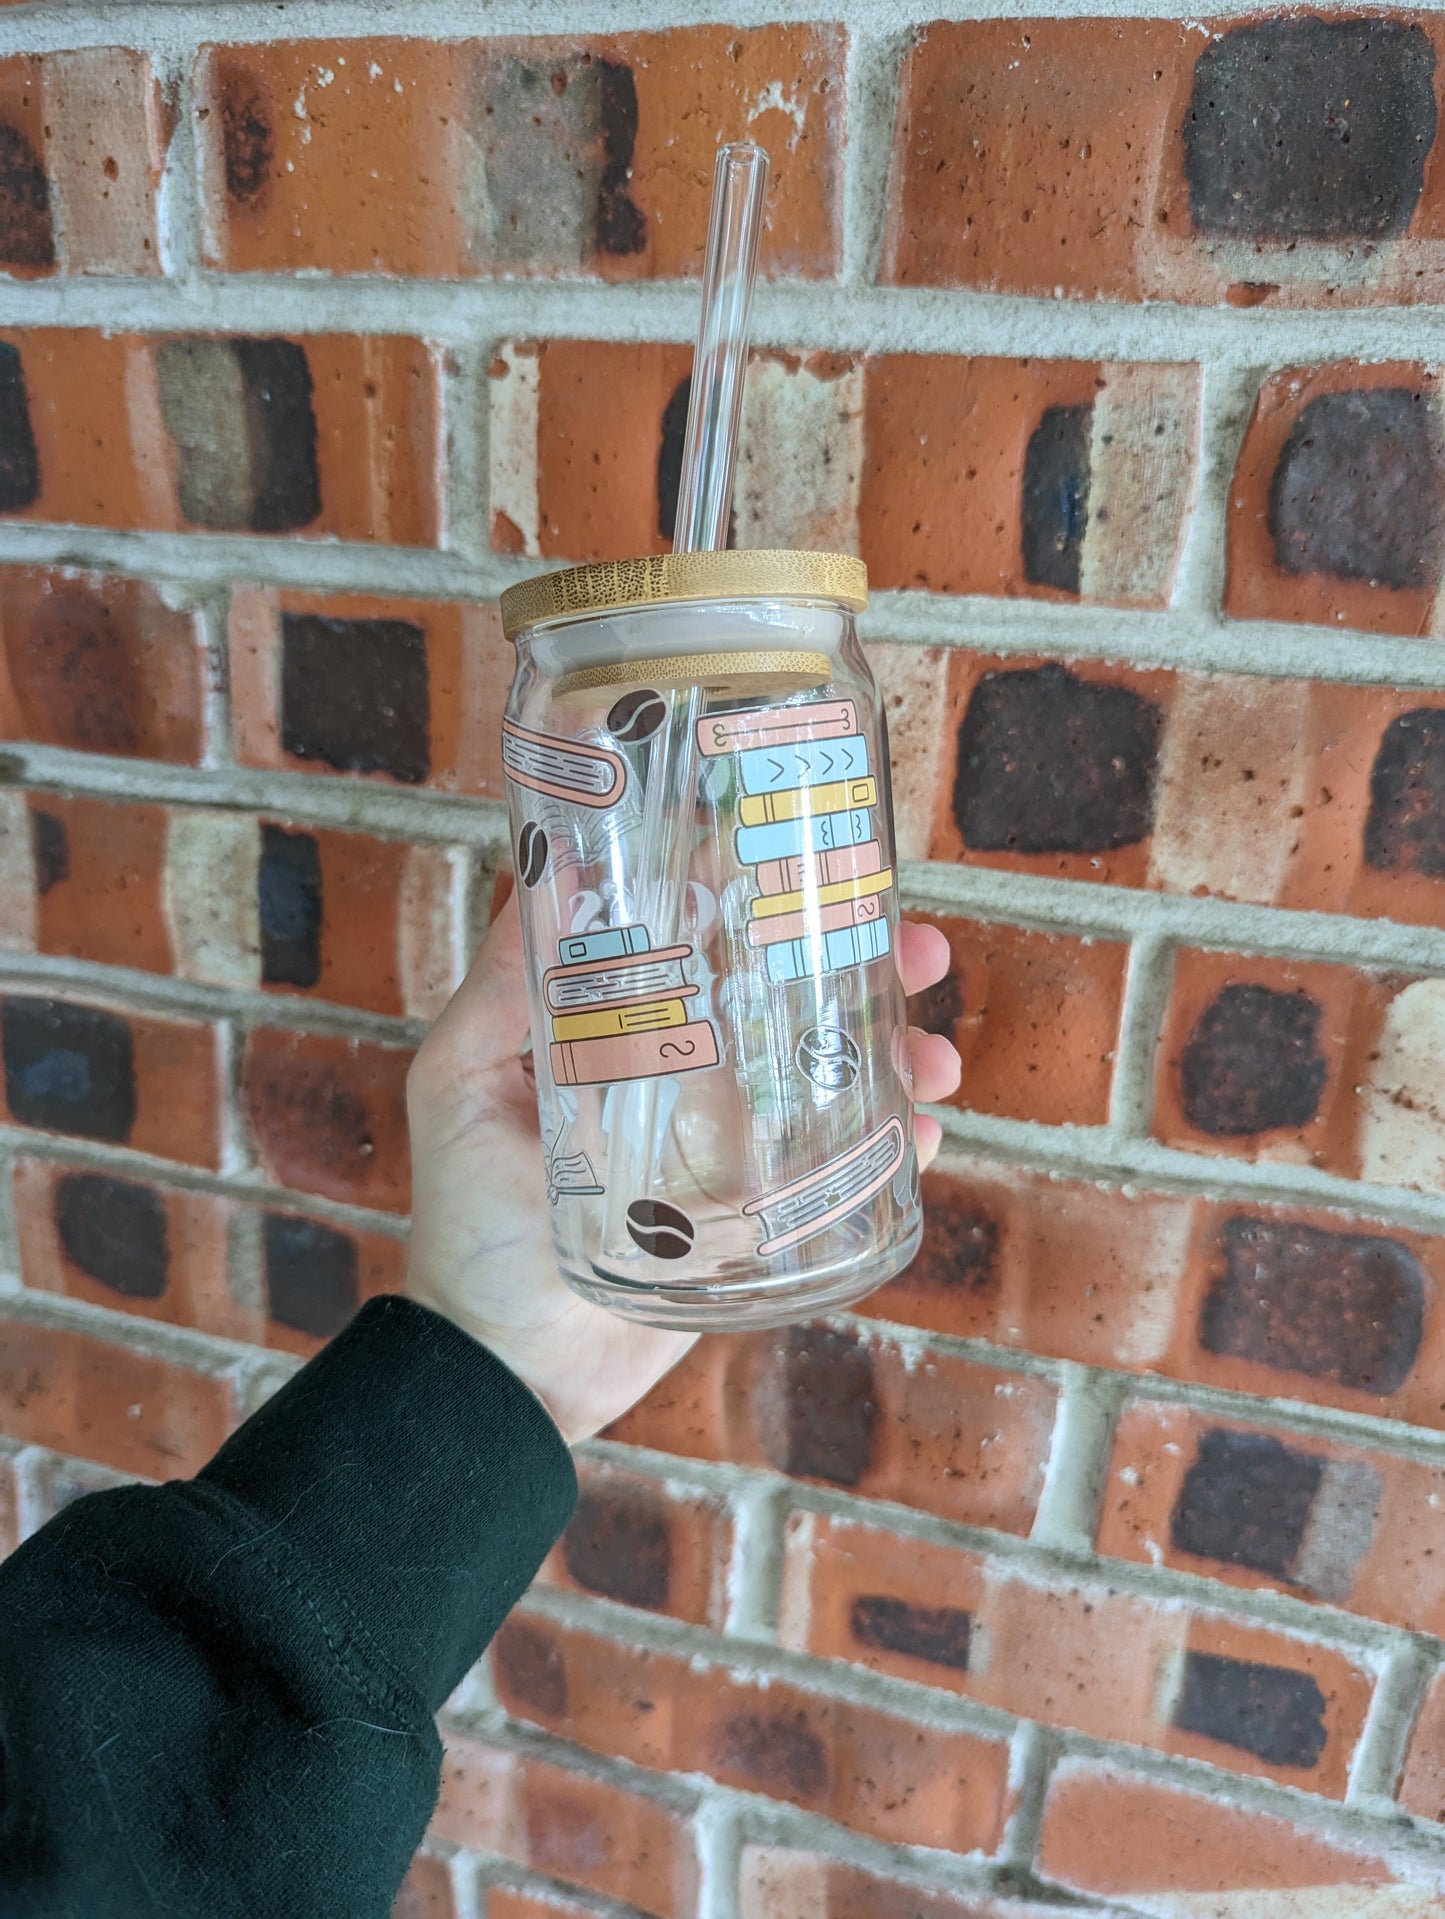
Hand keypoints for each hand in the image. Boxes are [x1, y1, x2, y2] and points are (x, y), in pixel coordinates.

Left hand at [405, 894, 960, 1442]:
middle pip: (791, 1000)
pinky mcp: (763, 1221)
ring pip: (832, 1080)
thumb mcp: (461, 1087)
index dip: (765, 897)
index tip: (812, 857)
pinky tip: (921, 1132)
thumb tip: (543, 871)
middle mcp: (687, 1078)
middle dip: (867, 965)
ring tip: (933, 1058)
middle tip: (921, 948)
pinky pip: (843, 1174)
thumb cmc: (469, 1225)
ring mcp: (732, 1150)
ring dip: (899, 1054)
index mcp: (622, 1034)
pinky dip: (894, 1147)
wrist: (506, 1370)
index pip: (706, 942)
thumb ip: (500, 994)